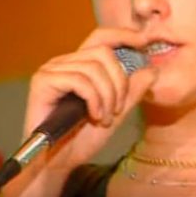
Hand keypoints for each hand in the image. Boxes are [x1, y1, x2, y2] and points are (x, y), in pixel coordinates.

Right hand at [23, 26, 157, 169]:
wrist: (59, 162)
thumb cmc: (83, 137)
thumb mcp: (116, 112)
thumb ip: (132, 91)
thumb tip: (152, 70)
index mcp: (80, 64)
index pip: (102, 36)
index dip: (124, 35)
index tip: (144, 41)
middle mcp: (64, 62)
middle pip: (103, 52)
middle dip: (119, 82)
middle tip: (118, 109)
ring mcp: (52, 69)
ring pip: (93, 68)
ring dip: (107, 96)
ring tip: (105, 117)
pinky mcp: (43, 81)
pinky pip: (79, 80)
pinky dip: (94, 99)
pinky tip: (94, 116)